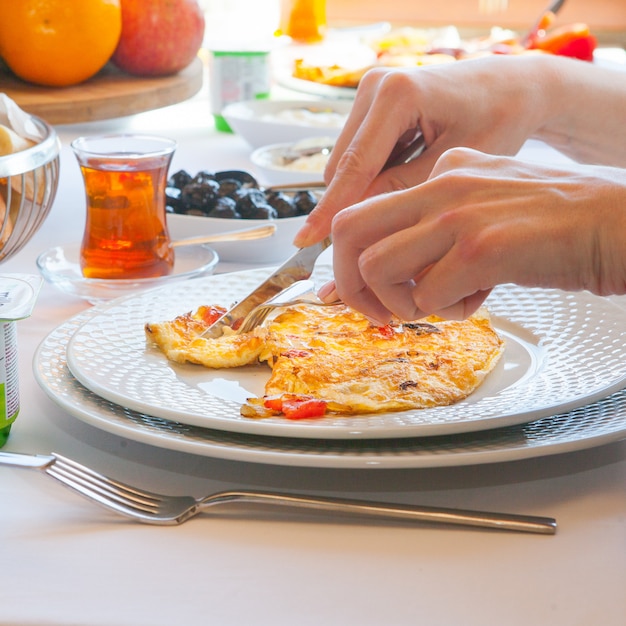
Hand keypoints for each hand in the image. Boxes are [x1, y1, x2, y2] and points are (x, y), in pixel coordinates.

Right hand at [294, 55, 551, 246]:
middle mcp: (375, 86)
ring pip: (347, 161)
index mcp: (398, 94)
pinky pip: (359, 152)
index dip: (332, 208)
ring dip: (366, 188)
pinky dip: (375, 174)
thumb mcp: (453, 165)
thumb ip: (402, 190)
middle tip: (384, 237)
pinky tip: (407, 178)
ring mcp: (371, 91)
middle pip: (343, 165)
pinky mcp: (372, 102)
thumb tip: (357, 218)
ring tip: (408, 201)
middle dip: (356, 203)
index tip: (305, 240)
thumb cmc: (497, 122)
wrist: (510, 88)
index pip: (355, 165)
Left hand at [321, 148, 625, 321]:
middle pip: (347, 230)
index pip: (363, 211)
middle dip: (349, 283)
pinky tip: (479, 300)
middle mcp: (444, 183)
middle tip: (377, 312)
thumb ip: (438, 229)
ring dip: (399, 303)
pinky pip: (428, 298)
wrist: (619, 224)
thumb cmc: (555, 226)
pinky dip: (448, 312)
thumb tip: (389, 270)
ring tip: (438, 305)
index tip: (367, 291)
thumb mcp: (486, 208)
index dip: (352, 261)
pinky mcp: (482, 248)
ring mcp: (460, 213)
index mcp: (444, 170)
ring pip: (377, 266)